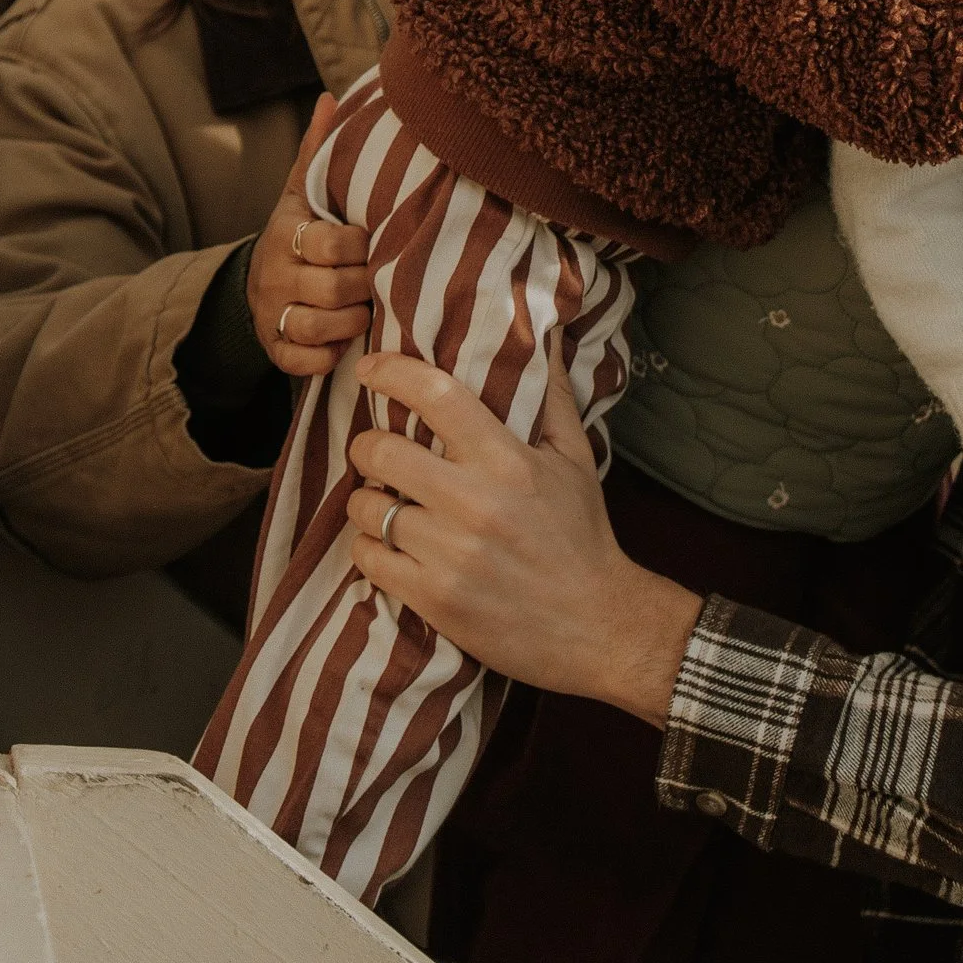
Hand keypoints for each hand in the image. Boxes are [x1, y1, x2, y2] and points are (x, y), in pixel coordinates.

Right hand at [245, 90, 375, 377]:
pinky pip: (303, 362)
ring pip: (319, 327)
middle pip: (332, 288)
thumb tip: (331, 98)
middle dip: (365, 286)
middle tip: (380, 279)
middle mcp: (274, 274)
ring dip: (353, 321)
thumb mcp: (302, 191)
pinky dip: (328, 356)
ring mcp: (271, 314)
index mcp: (285, 232)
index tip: (375, 241)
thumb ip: (318, 151)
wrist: (257, 282)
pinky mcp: (274, 350)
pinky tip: (344, 341)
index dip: (361, 246)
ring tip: (368, 309)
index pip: (329, 243)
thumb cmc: (299, 231)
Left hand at [349, 349, 700, 722]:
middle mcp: (474, 503)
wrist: (596, 626)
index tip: (369, 367)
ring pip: (368, 509)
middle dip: (366, 446)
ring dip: (366, 502)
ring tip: (381, 502)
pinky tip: (386, 545)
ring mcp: (450, 555)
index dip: (393, 373)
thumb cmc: (582, 536)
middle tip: (373, 450)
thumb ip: (552, 396)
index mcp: (507, 460)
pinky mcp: (434, 600)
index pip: (436, 397)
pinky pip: (369, 560)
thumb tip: (543, 336)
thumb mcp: (575, 458)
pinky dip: (368, 548)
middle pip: (382, 453)